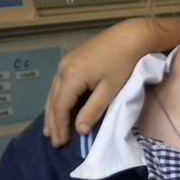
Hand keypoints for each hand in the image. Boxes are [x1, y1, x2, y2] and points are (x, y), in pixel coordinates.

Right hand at [43, 17, 179, 146]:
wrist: (130, 36)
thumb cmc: (123, 64)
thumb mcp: (110, 90)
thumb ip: (93, 110)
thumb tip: (80, 130)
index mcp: (71, 76)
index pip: (60, 107)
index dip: (60, 127)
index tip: (60, 144)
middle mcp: (63, 69)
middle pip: (53, 101)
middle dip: (53, 123)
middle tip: (54, 143)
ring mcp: (65, 63)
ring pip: (54, 93)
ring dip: (52, 112)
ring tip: (50, 131)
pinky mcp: (72, 60)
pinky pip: (59, 85)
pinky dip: (57, 100)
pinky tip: (58, 109)